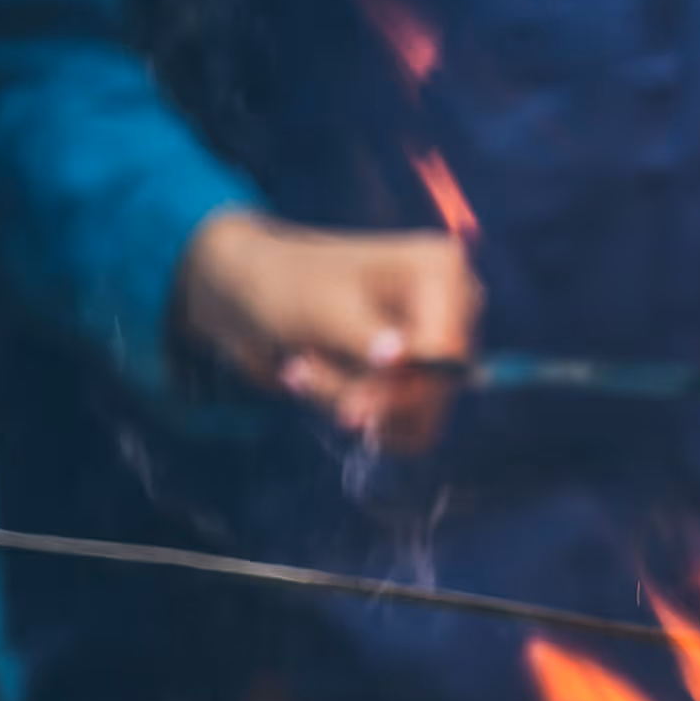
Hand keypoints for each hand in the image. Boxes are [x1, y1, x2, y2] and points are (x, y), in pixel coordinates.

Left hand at [177, 211, 482, 452]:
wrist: (247, 296)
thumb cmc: (283, 282)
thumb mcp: (319, 307)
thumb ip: (362, 337)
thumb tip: (398, 360)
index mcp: (442, 272)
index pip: (447, 352)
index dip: (403, 389)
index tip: (350, 411)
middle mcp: (452, 310)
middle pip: (436, 389)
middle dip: (364, 394)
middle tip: (300, 374)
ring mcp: (435, 348)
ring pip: (418, 416)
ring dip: (347, 402)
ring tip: (301, 369)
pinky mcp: (416, 380)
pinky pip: (404, 428)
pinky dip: (351, 412)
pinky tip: (316, 378)